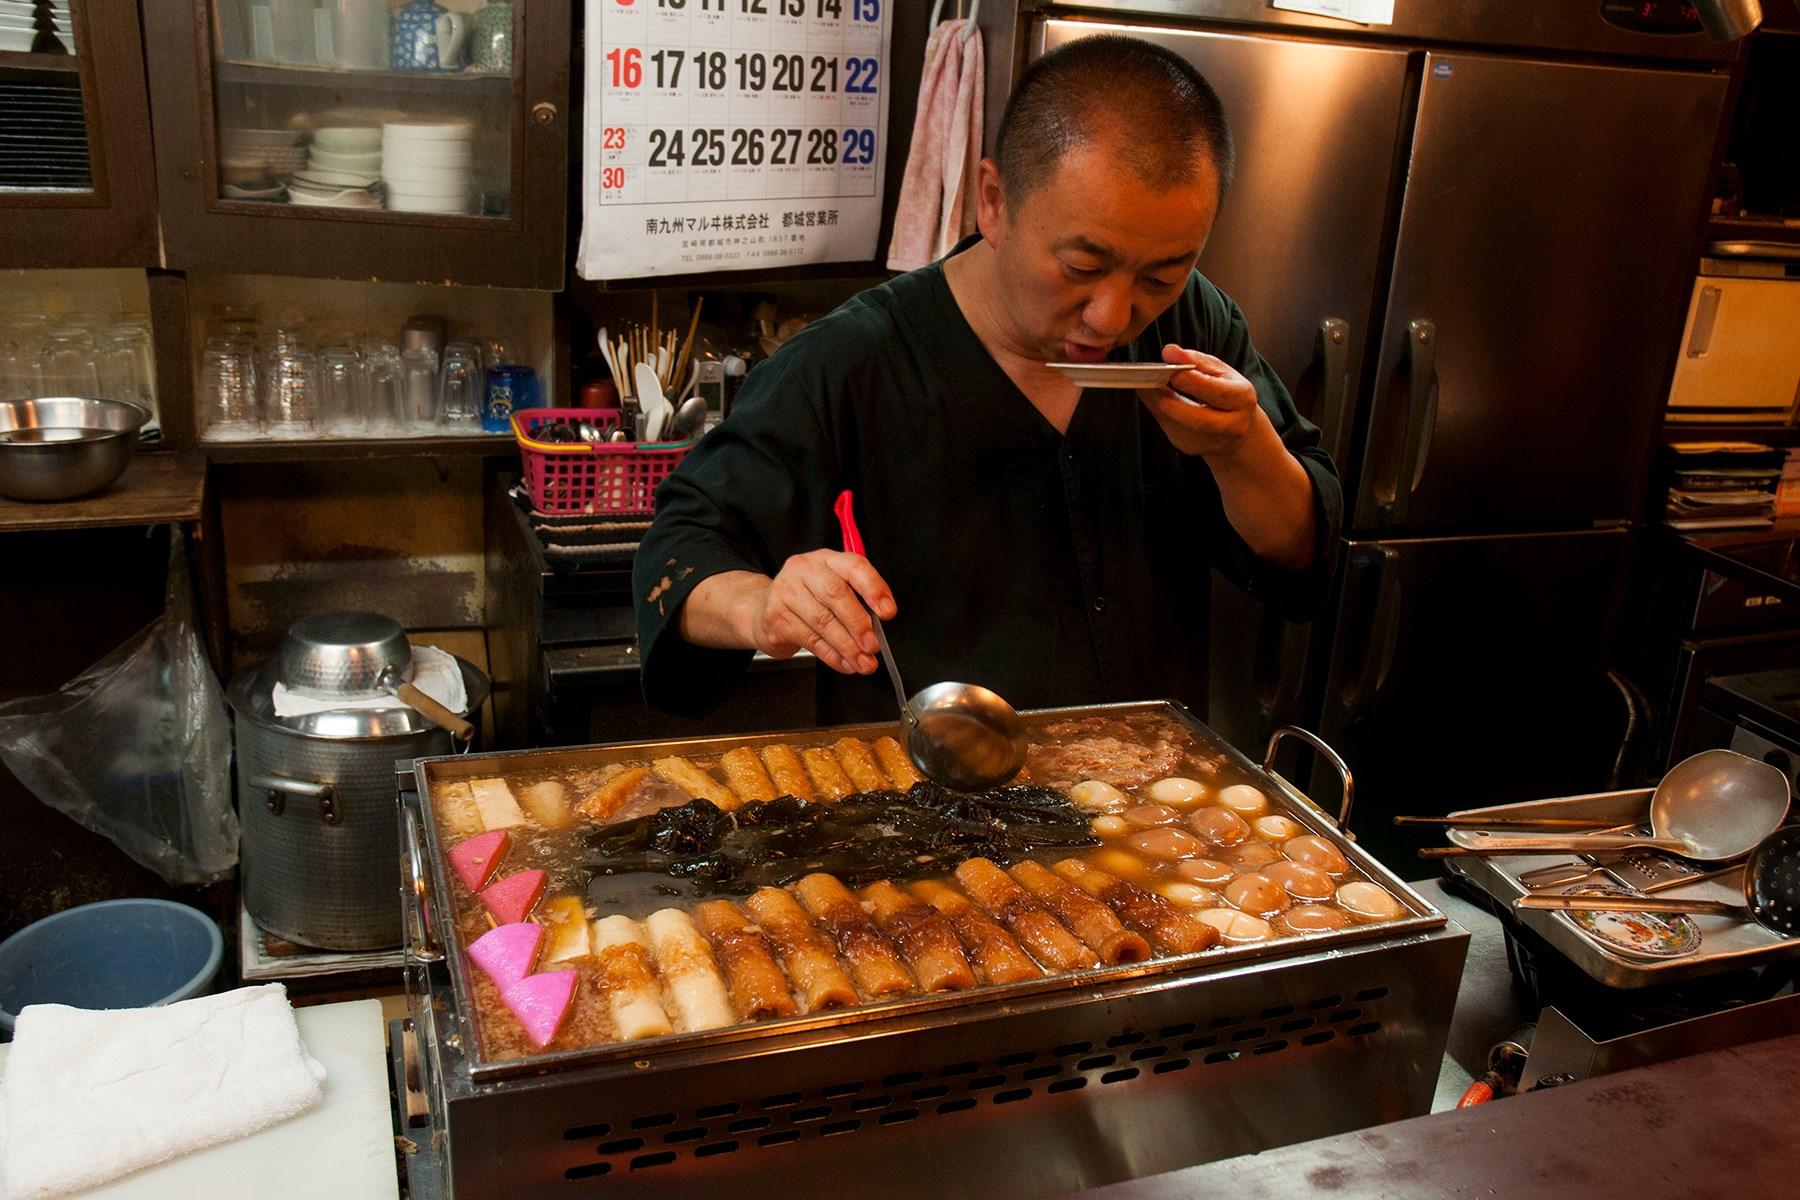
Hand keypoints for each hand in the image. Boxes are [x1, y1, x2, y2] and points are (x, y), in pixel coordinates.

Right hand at [746, 550, 895, 675]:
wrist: (761, 609)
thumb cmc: (806, 599)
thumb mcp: (830, 587)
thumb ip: (855, 599)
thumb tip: (878, 626)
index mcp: (826, 559)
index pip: (854, 566)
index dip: (874, 588)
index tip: (888, 612)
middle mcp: (803, 570)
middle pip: (836, 595)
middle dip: (859, 624)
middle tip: (873, 645)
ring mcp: (786, 592)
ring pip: (823, 622)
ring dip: (848, 647)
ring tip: (863, 662)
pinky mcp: (776, 617)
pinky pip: (810, 640)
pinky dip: (832, 656)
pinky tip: (845, 663)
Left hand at [1139, 343, 1265, 459]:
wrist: (1238, 429)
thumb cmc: (1228, 392)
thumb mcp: (1220, 371)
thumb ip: (1195, 360)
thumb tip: (1169, 351)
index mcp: (1242, 399)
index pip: (1216, 392)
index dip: (1191, 381)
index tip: (1170, 367)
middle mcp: (1230, 426)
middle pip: (1196, 419)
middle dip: (1168, 399)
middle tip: (1148, 380)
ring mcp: (1210, 442)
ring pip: (1177, 425)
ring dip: (1157, 404)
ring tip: (1145, 384)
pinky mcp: (1190, 447)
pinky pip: (1168, 429)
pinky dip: (1158, 412)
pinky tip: (1153, 397)